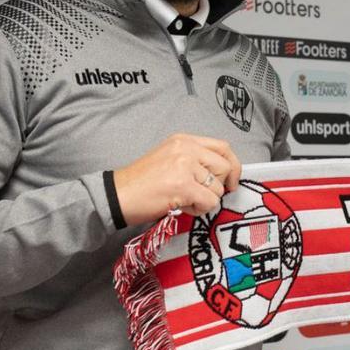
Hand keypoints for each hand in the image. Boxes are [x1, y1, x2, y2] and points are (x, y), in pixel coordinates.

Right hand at [112, 134, 241, 223]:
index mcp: (184, 140)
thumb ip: (195, 160)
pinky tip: (182, 207)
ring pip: (218, 188)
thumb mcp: (170, 158)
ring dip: (205, 200)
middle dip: (219, 186)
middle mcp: (186, 148)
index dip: (232, 166)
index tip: (231, 181)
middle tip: (201, 195)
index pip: (223, 147)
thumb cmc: (142, 182)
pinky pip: (209, 202)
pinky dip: (199, 210)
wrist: (117, 195)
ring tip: (185, 201)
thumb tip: (224, 175)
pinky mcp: (183, 186)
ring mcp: (185, 166)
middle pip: (224, 167)